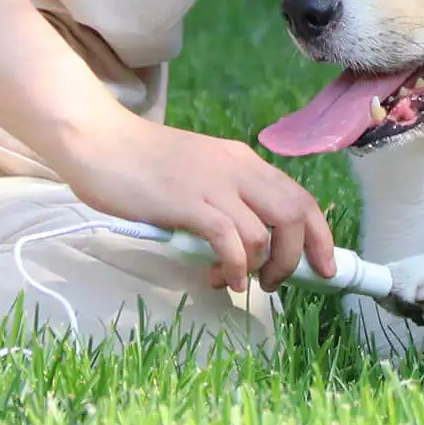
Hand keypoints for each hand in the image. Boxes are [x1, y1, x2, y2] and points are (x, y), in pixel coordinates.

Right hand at [54, 108, 335, 294]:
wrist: (99, 141)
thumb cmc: (142, 165)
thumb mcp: (199, 175)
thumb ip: (225, 201)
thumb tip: (249, 246)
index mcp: (243, 161)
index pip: (300, 197)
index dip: (321, 235)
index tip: (325, 267)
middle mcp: (238, 168)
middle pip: (296, 213)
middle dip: (300, 256)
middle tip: (281, 283)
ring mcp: (214, 184)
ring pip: (266, 232)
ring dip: (260, 267)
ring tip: (236, 281)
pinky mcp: (188, 202)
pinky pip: (230, 241)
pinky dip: (233, 267)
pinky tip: (220, 278)